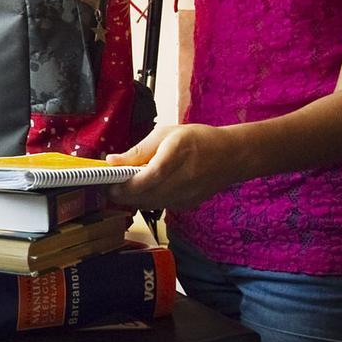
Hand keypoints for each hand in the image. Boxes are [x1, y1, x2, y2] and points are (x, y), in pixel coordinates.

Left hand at [104, 123, 239, 210]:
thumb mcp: (166, 134)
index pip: (150, 175)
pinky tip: (143, 190)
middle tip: (109, 185)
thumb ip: (138, 150)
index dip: (128, 182)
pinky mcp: (187, 205)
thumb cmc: (198, 140)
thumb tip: (112, 162)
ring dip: (133, 198)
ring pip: (150, 204)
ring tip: (123, 186)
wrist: (232, 156)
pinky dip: (147, 200)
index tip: (110, 181)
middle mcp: (185, 177)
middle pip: (147, 194)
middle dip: (123, 193)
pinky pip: (159, 206)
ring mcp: (188, 195)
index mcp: (179, 153)